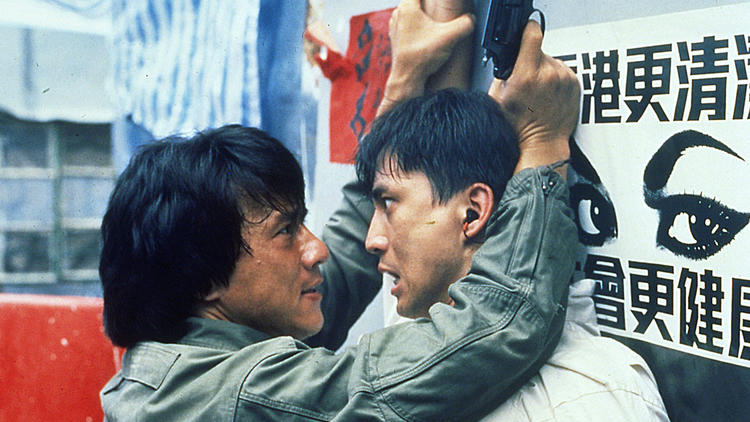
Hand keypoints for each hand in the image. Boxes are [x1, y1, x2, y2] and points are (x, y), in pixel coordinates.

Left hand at [377, 0, 474, 115]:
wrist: (407, 78)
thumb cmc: (421, 58)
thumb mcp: (450, 36)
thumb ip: (465, 23)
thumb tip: (472, 19)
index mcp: (408, 6)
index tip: (442, 2)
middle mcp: (399, 13)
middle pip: (417, 0)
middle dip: (429, 3)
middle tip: (441, 6)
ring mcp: (396, 25)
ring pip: (412, 10)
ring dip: (424, 11)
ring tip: (435, 21)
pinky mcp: (397, 36)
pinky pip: (409, 22)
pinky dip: (419, 23)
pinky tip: (428, 31)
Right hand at [488, 21, 580, 177]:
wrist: (542, 144)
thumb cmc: (519, 127)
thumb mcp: (498, 99)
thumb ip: (503, 73)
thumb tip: (510, 57)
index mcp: (527, 76)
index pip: (532, 35)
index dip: (527, 29)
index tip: (526, 29)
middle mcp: (549, 75)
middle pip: (539, 51)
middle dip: (531, 61)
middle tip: (526, 82)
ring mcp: (565, 80)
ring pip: (551, 61)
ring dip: (544, 71)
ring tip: (538, 92)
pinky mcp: (575, 85)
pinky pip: (562, 71)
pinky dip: (555, 79)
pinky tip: (548, 95)